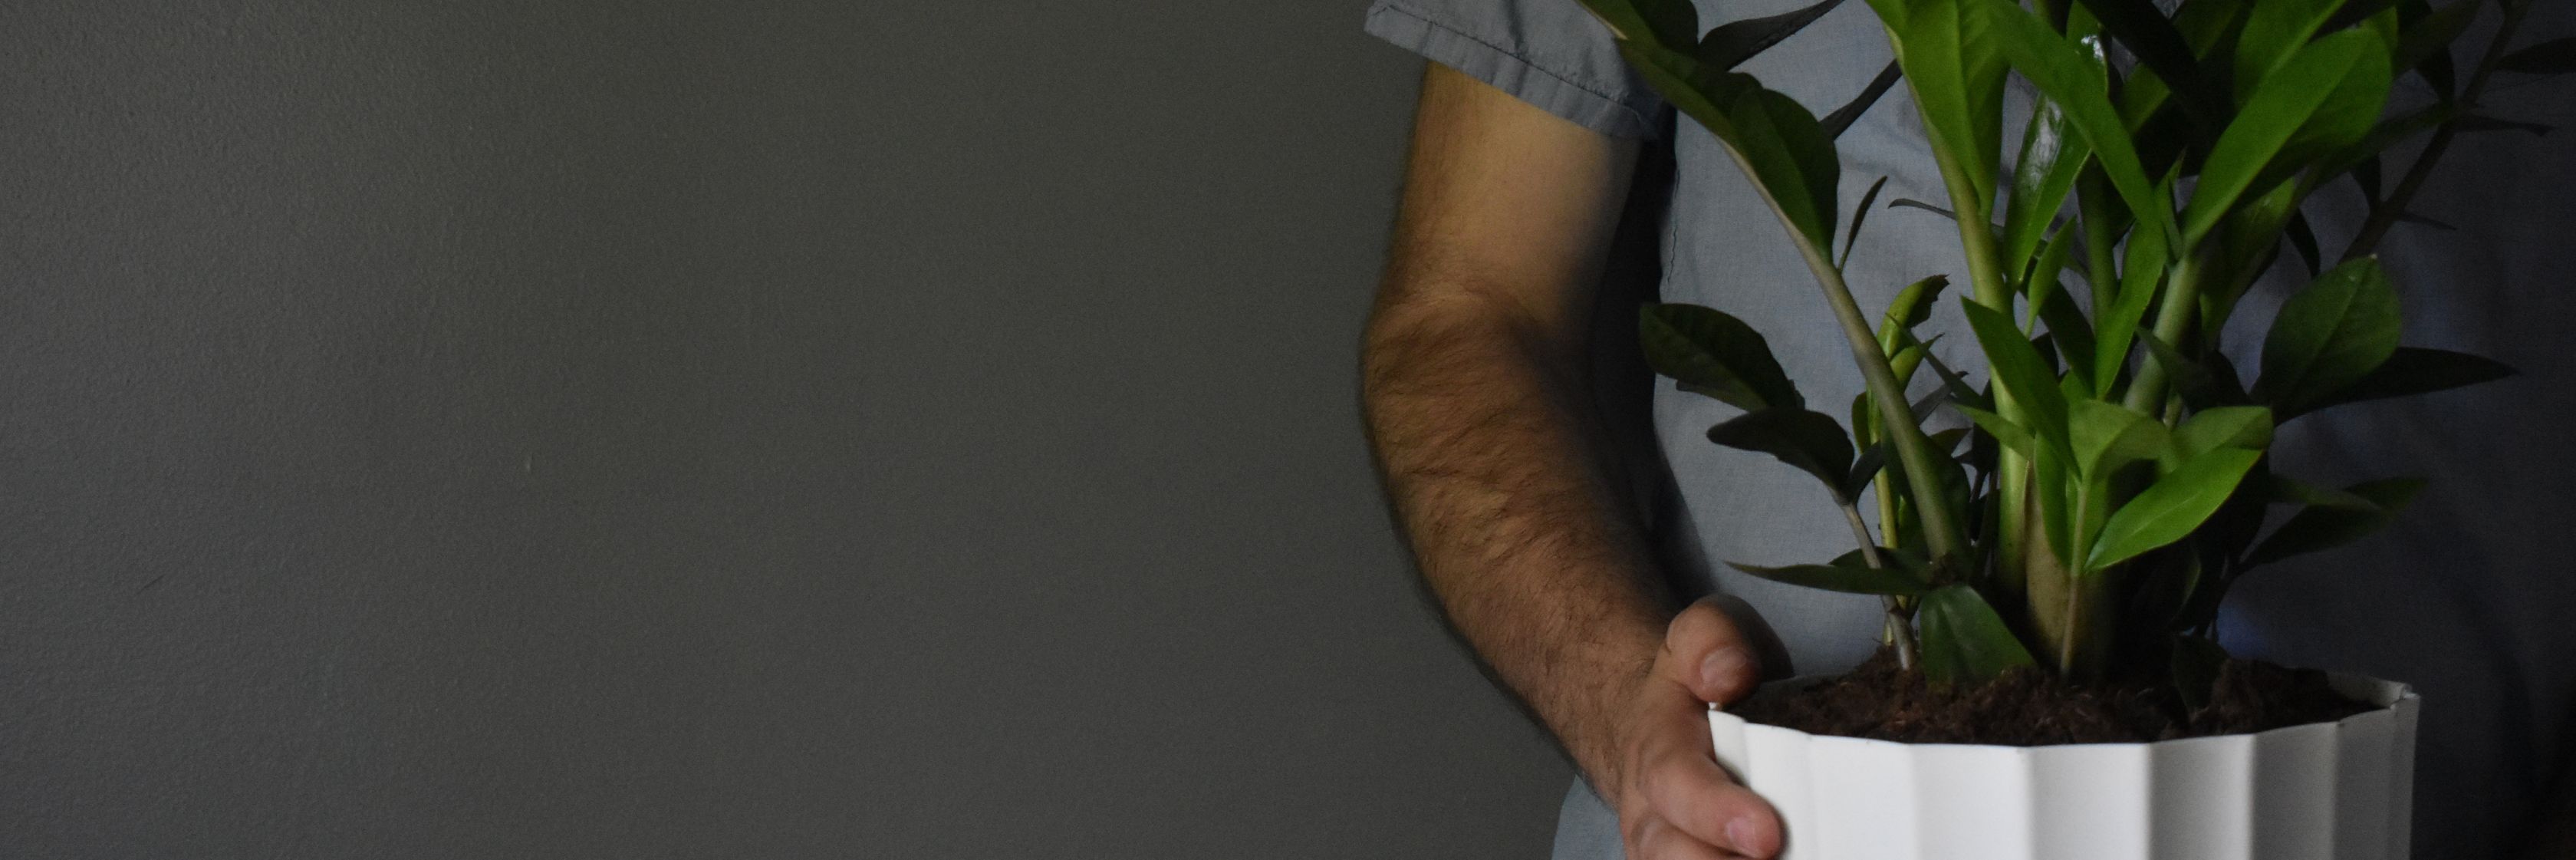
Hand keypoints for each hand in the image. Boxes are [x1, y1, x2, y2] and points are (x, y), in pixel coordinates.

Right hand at [1606, 595, 1783, 859]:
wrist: (1656, 725)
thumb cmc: (1695, 690)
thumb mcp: (1699, 638)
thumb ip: (1709, 639)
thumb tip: (1729, 675)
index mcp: (1657, 753)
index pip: (1675, 783)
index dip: (1715, 812)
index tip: (1766, 834)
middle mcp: (1653, 816)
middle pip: (1671, 854)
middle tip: (1777, 855)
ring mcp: (1668, 852)